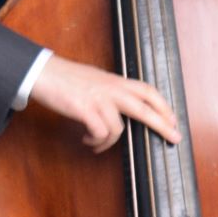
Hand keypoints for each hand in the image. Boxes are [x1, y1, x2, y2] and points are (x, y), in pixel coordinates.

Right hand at [28, 55, 182, 152]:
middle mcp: (111, 89)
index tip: (173, 119)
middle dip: (162, 124)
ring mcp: (98, 99)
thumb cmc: (67, 78)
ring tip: (97, 144)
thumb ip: (112, 90)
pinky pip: (99, 133)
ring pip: (117, 128)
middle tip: (174, 137)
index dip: (163, 105)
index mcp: (116, 81)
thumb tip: (125, 103)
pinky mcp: (84, 109)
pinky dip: (95, 141)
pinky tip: (87, 140)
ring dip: (108, 142)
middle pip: (144, 108)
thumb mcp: (96, 79)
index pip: (147, 91)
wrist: (43, 73)